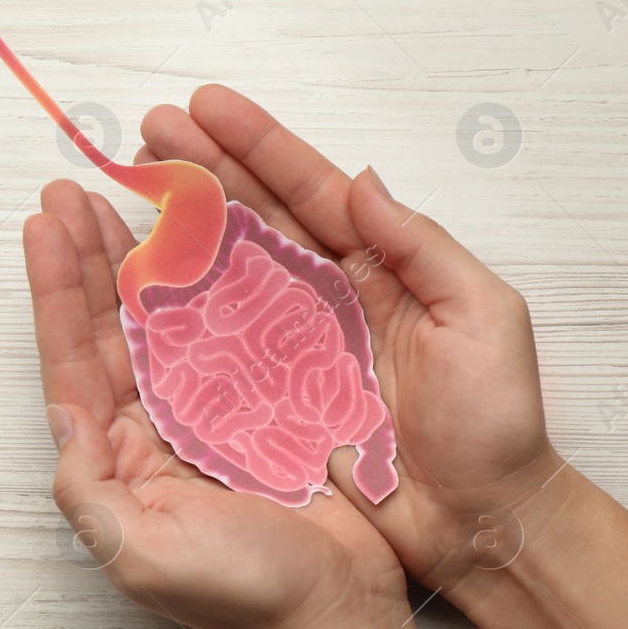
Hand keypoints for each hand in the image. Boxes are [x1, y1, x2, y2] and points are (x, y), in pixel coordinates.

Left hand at [23, 179, 409, 628]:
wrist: (334, 618)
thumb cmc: (239, 596)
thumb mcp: (139, 555)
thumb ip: (86, 488)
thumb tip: (61, 413)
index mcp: (115, 453)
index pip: (71, 356)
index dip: (54, 288)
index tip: (43, 222)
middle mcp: (151, 423)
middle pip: (107, 321)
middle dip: (86, 253)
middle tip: (70, 188)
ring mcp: (204, 409)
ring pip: (162, 314)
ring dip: (139, 254)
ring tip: (122, 193)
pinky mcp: (259, 402)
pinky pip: (226, 326)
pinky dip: (210, 278)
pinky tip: (201, 235)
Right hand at [138, 85, 561, 590]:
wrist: (476, 522)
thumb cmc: (494, 426)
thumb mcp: (482, 320)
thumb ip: (423, 248)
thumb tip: (362, 181)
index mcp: (380, 266)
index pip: (311, 188)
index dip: (257, 144)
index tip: (204, 106)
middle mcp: (327, 294)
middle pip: (254, 215)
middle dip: (200, 167)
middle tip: (149, 129)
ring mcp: (292, 342)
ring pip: (225, 266)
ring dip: (178, 222)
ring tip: (133, 181)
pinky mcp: (268, 393)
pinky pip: (212, 337)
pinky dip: (176, 301)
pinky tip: (140, 271)